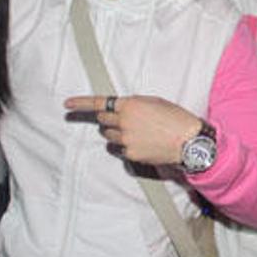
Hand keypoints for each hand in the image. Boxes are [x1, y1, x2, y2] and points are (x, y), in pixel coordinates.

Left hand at [64, 94, 202, 165]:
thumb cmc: (176, 118)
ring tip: (140, 133)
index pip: (99, 103)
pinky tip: (143, 143)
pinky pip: (120, 149)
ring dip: (118, 133)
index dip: (80, 103)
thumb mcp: (155, 102)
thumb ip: (134, 104)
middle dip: (110, 120)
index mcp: (130, 105)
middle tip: (125, 121)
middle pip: (103, 121)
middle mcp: (124, 122)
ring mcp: (126, 140)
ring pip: (109, 137)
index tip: (67, 104)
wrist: (189, 142)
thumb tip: (120, 109)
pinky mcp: (131, 154)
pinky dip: (126, 146)